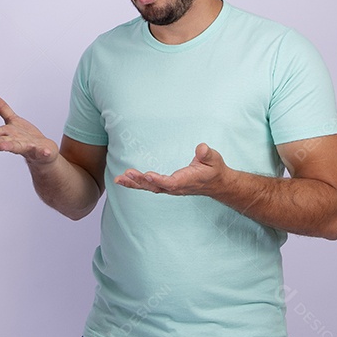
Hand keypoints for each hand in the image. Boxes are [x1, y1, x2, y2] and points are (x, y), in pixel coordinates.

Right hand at [0, 95, 58, 164]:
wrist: (43, 153)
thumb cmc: (26, 138)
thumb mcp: (13, 121)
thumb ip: (2, 109)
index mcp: (7, 134)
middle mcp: (15, 142)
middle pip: (2, 140)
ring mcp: (28, 147)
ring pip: (17, 147)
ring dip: (10, 146)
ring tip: (2, 146)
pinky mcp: (42, 152)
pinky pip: (42, 152)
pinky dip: (43, 152)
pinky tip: (44, 151)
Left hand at [114, 143, 232, 196]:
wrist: (216, 183)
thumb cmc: (214, 170)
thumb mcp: (214, 160)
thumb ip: (207, 154)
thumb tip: (202, 148)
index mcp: (187, 181)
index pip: (171, 183)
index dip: (160, 180)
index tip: (149, 175)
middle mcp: (176, 187)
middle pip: (156, 187)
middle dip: (140, 181)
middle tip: (127, 174)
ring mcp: (170, 188)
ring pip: (150, 188)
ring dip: (134, 183)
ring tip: (119, 179)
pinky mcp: (166, 186)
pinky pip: (149, 186)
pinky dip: (136, 183)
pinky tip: (124, 179)